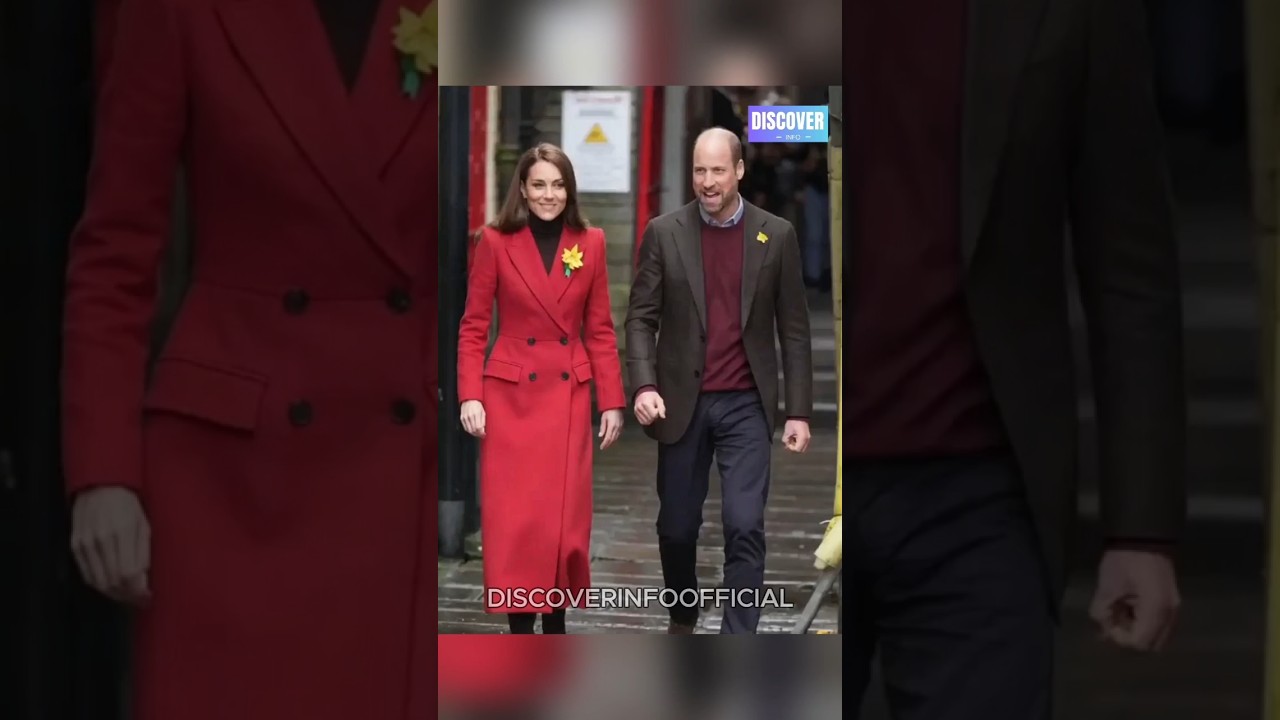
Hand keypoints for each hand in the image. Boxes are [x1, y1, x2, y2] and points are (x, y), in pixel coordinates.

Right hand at [70, 487, 150, 605]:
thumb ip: (144, 552)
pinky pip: (86, 575)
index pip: (128, 573)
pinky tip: (111, 585)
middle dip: (128, 595)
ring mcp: (85, 543)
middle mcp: (101, 539)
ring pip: (98, 582)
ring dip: (114, 593)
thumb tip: (144, 580)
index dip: (138, 590)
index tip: (147, 597)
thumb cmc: (127, 504)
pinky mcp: (75, 546)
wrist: (100, 486)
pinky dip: (99, 585)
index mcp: (122, 531)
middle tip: (139, 599)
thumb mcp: (144, 524)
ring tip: (127, 595)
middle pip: (113, 581)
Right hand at [460, 400, 485, 437]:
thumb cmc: (477, 405)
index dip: (481, 433)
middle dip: (478, 434)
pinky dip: (469, 431)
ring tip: (477, 433)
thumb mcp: (483, 412)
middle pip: (473, 430)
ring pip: (469, 430)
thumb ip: (483, 421)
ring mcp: (465, 417)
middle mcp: (470, 416)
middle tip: (481, 435)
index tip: (484, 434)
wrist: (469, 400)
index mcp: (476, 414)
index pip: (478, 427)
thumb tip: (483, 430)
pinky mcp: (461, 418)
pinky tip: (472, 430)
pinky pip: (465, 428)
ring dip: (474, 433)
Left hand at [598, 409, 623, 449]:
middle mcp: (617, 428)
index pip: (608, 438)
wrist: (616, 406)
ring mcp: (620, 427)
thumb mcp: (603, 418)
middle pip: (612, 439)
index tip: (602, 447)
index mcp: (612, 426)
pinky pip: (618, 434)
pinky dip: (615, 438)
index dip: (605, 444)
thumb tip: (601, 436)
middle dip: (608, 444)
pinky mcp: (621, 426)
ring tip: (607, 444)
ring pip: (616, 437)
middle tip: (603, 447)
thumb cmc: (608, 411)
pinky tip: (612, 438)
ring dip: (611, 442)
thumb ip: (603, 428)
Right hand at [633, 390, 665, 425]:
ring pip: (647, 422)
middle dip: (654, 416)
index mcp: (646, 404)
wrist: (643, 393)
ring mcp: (636, 411)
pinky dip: (647, 420)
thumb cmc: (652, 396)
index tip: (657, 408)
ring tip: (651, 412)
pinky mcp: (635, 414)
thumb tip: (663, 417)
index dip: (657, 412)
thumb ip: (662, 408)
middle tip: (654, 410)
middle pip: (650, 419)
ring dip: (651, 419)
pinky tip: (648, 415)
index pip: (654, 415)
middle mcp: (639, 408)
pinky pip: (642, 422)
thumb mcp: (659, 400)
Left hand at [782, 419, 809, 452]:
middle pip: (801, 449)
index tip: (788, 443)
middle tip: (790, 442)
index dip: (791, 448)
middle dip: (794, 447)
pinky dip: (798, 442)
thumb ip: (786, 440)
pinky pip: (803, 442)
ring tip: (791, 438)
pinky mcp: (807, 436)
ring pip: (802, 446)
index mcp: (802, 438)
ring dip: (796, 444)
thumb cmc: (793, 422)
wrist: (799, 415)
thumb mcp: (787, 432)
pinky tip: (794, 437)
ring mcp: (808, 438)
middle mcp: (807, 439)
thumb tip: (786, 445)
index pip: (797, 449)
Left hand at [1089, 548, 1179, 651]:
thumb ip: (1103, 614)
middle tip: (1115, 620)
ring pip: (1157, 637)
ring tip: (1121, 612)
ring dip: (1137, 631)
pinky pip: (1160, 625)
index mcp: (1157, 611)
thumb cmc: (1124, 560)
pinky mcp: (1172, 604)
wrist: (1144, 537)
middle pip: (1151, 645)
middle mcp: (1171, 615)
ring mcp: (1175, 610)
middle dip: (1130, 637)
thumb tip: (1102, 634)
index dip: (1120, 638)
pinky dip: (1145, 623)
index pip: (1140, 643)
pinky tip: (1130, 608)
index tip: (1109, 622)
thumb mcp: (1108, 587)